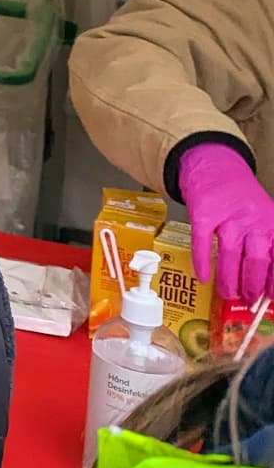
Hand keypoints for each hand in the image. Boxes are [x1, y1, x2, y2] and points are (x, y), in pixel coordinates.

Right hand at [182, 141, 273, 301]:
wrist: (216, 167)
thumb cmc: (241, 199)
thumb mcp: (265, 218)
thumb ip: (268, 246)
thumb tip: (269, 282)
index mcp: (272, 224)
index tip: (271, 298)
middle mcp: (253, 220)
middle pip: (255, 259)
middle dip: (252, 285)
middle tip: (247, 300)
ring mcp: (227, 217)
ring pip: (229, 254)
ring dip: (228, 279)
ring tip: (227, 294)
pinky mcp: (203, 213)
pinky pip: (202, 242)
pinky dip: (202, 262)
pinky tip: (203, 276)